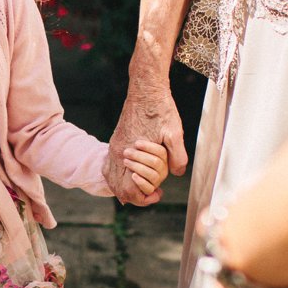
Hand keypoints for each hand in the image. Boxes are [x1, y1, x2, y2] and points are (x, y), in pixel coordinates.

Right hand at [107, 73, 188, 205]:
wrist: (146, 89)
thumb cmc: (160, 109)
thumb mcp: (175, 133)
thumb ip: (177, 157)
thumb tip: (176, 173)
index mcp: (129, 153)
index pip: (129, 189)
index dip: (143, 198)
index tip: (157, 194)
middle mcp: (118, 152)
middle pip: (118, 187)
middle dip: (135, 196)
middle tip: (153, 194)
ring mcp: (115, 146)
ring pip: (112, 178)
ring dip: (125, 188)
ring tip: (142, 188)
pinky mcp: (116, 141)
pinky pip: (110, 166)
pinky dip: (118, 177)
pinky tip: (130, 176)